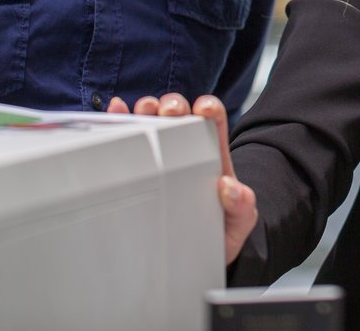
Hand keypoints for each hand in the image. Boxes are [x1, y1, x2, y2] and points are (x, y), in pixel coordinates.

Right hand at [108, 93, 257, 264]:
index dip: (210, 108)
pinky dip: (120, 120)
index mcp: (212, 158)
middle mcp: (186, 152)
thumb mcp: (240, 219)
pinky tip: (116, 110)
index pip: (214, 123)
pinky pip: (129, 140)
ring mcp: (161, 158)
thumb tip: (229, 187)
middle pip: (181, 116)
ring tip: (143, 110)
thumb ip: (243, 204)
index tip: (203, 108)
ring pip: (154, 122)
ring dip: (147, 109)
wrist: (200, 254)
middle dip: (174, 105)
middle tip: (168, 112)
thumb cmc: (221, 231)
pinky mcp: (140, 171)